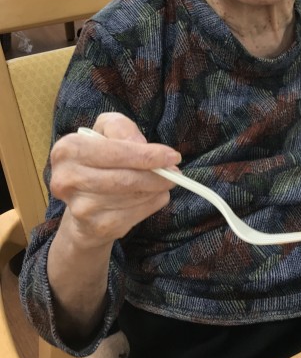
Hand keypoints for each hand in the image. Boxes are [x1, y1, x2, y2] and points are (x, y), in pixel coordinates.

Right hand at [50, 113, 180, 250]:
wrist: (82, 202)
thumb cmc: (98, 159)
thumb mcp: (106, 131)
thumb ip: (122, 129)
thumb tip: (141, 145)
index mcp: (67, 150)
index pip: (115, 152)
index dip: (147, 155)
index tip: (172, 156)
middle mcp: (67, 180)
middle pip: (124, 178)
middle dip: (156, 175)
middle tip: (175, 172)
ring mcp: (80, 208)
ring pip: (131, 197)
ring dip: (155, 189)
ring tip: (164, 181)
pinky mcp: (94, 228)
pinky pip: (133, 215)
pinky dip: (150, 204)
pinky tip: (152, 196)